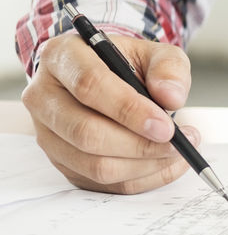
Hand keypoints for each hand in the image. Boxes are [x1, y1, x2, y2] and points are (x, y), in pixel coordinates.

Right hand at [21, 32, 198, 194]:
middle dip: (139, 145)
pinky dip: (139, 179)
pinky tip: (164, 164)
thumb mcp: (154, 53)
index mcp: (62, 56)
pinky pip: (99, 181)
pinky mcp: (59, 160)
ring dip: (142, 165)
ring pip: (93, 164)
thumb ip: (169, 69)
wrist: (106, 76)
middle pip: (86, 133)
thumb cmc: (127, 64)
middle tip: (177, 144)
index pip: (89, 86)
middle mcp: (44, 95)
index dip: (130, 110)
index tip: (166, 127)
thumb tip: (172, 97)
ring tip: (176, 152)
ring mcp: (47, 132)